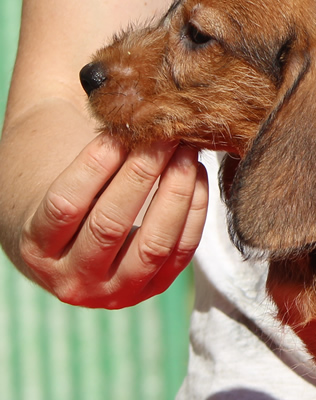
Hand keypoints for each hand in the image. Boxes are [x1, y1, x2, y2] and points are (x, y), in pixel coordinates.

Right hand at [19, 133, 208, 308]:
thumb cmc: (62, 192)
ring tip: (186, 151)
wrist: (68, 245)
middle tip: (164, 134)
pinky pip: (180, 252)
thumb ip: (89, 154)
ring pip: (152, 244)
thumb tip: (130, 106)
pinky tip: (197, 176)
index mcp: (35, 249)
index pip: (66, 204)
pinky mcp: (152, 289)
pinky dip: (193, 212)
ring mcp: (114, 293)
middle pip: (111, 225)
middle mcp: (72, 281)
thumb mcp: (57, 176)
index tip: (120, 130)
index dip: (95, 164)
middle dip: (142, 174)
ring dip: (175, 193)